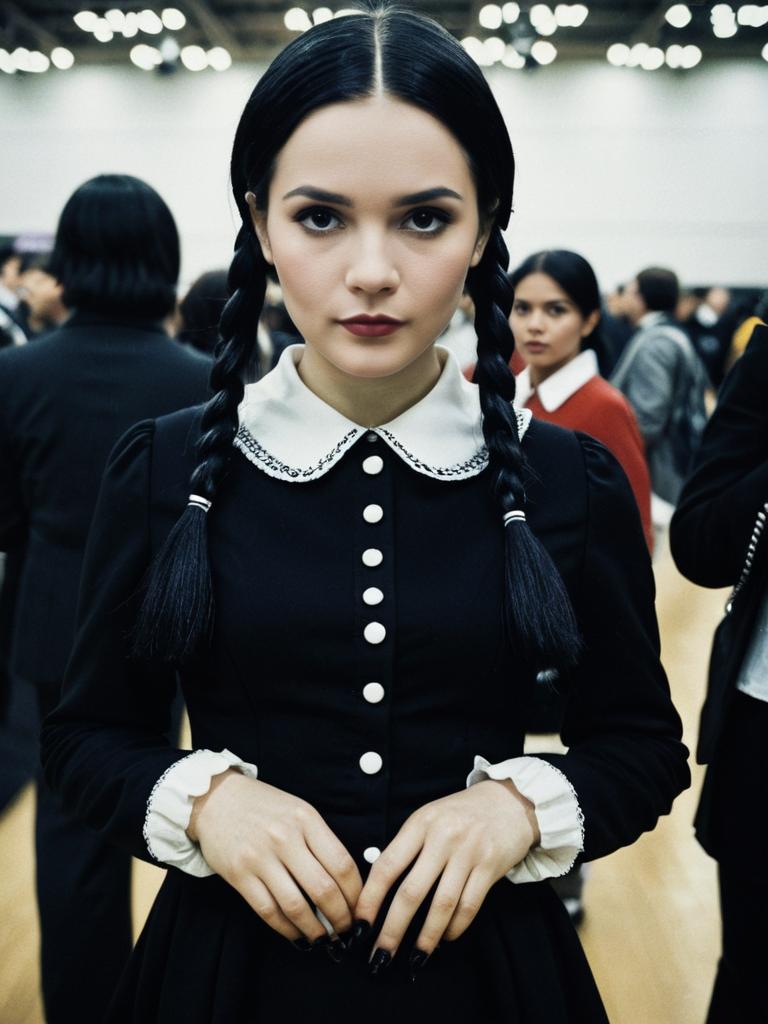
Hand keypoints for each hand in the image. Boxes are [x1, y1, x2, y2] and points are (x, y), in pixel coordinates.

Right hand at [188, 770, 362, 948]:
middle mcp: (285, 837)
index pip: (342, 864)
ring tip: (324, 940)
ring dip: (315, 930)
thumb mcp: (299, 811)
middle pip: (323, 889)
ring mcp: (260, 857)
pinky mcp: (239, 875)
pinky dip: (286, 929)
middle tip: (346, 932)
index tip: (359, 909)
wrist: (216, 798)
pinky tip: (297, 935)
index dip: (355, 894)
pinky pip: (268, 910)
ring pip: (296, 906)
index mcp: (306, 819)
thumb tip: (346, 884)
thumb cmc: (264, 807)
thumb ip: (320, 841)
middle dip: (340, 918)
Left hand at [354, 780, 538, 969]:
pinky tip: (445, 938)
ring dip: (426, 937)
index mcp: (420, 823)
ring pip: (442, 905)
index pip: (387, 866)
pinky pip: (469, 905)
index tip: (360, 926)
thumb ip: (407, 847)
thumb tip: (379, 890)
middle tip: (380, 957)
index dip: (370, 899)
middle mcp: (442, 836)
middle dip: (392, 930)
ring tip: (414, 959)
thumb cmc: (461, 814)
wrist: (509, 800)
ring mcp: (468, 852)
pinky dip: (455, 928)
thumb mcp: (429, 818)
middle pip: (411, 892)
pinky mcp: (490, 866)